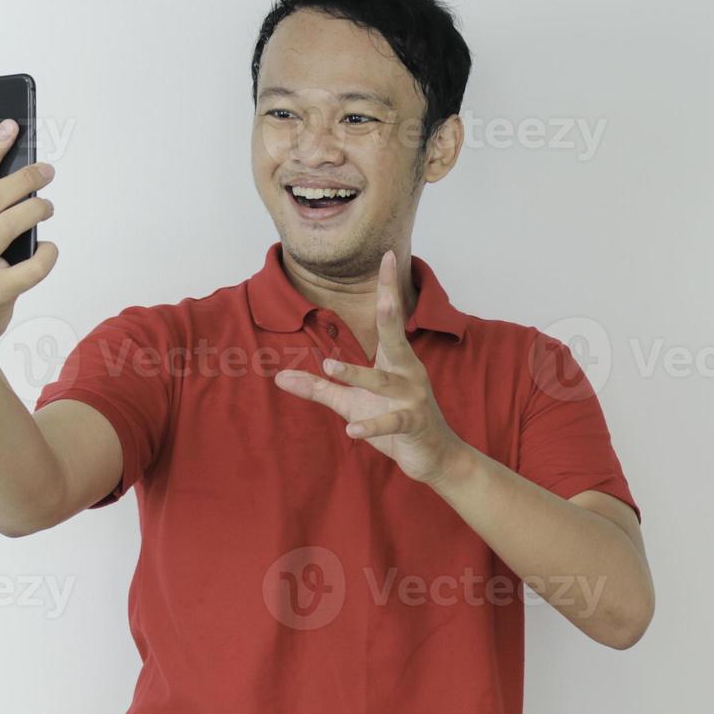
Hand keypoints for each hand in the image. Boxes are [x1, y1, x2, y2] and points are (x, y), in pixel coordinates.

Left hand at [273, 250, 469, 485]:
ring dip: (357, 374)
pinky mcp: (413, 424)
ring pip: (384, 381)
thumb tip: (279, 377)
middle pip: (396, 338)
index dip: (388, 288)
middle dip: (390, 315)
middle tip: (385, 296)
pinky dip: (371, 425)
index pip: (390, 319)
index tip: (386, 256)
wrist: (433, 456)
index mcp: (395, 360)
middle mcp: (408, 372)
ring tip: (331, 366)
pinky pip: (391, 421)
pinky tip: (352, 430)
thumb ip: (319, 388)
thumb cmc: (394, 422)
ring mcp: (413, 398)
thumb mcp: (351, 403)